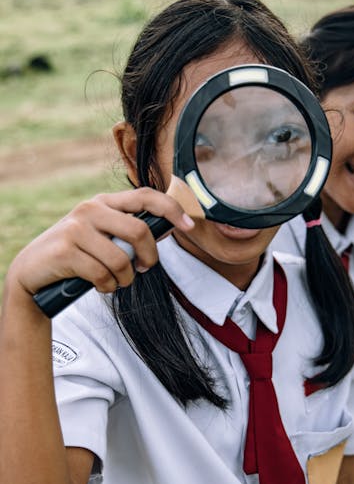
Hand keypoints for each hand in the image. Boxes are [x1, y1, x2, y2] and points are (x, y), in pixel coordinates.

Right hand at [6, 187, 194, 299]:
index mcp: (105, 202)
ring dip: (125, 279)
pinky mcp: (65, 250)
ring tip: (116, 281)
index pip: (146, 196)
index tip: (190, 225)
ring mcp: (76, 228)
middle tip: (144, 269)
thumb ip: (128, 230)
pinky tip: (99, 285)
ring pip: (122, 259)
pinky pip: (103, 275)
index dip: (172, 209)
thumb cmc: (77, 255)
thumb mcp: (102, 236)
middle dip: (150, 257)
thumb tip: (169, 227)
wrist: (33, 272)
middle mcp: (91, 209)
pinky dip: (107, 286)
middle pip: (140, 231)